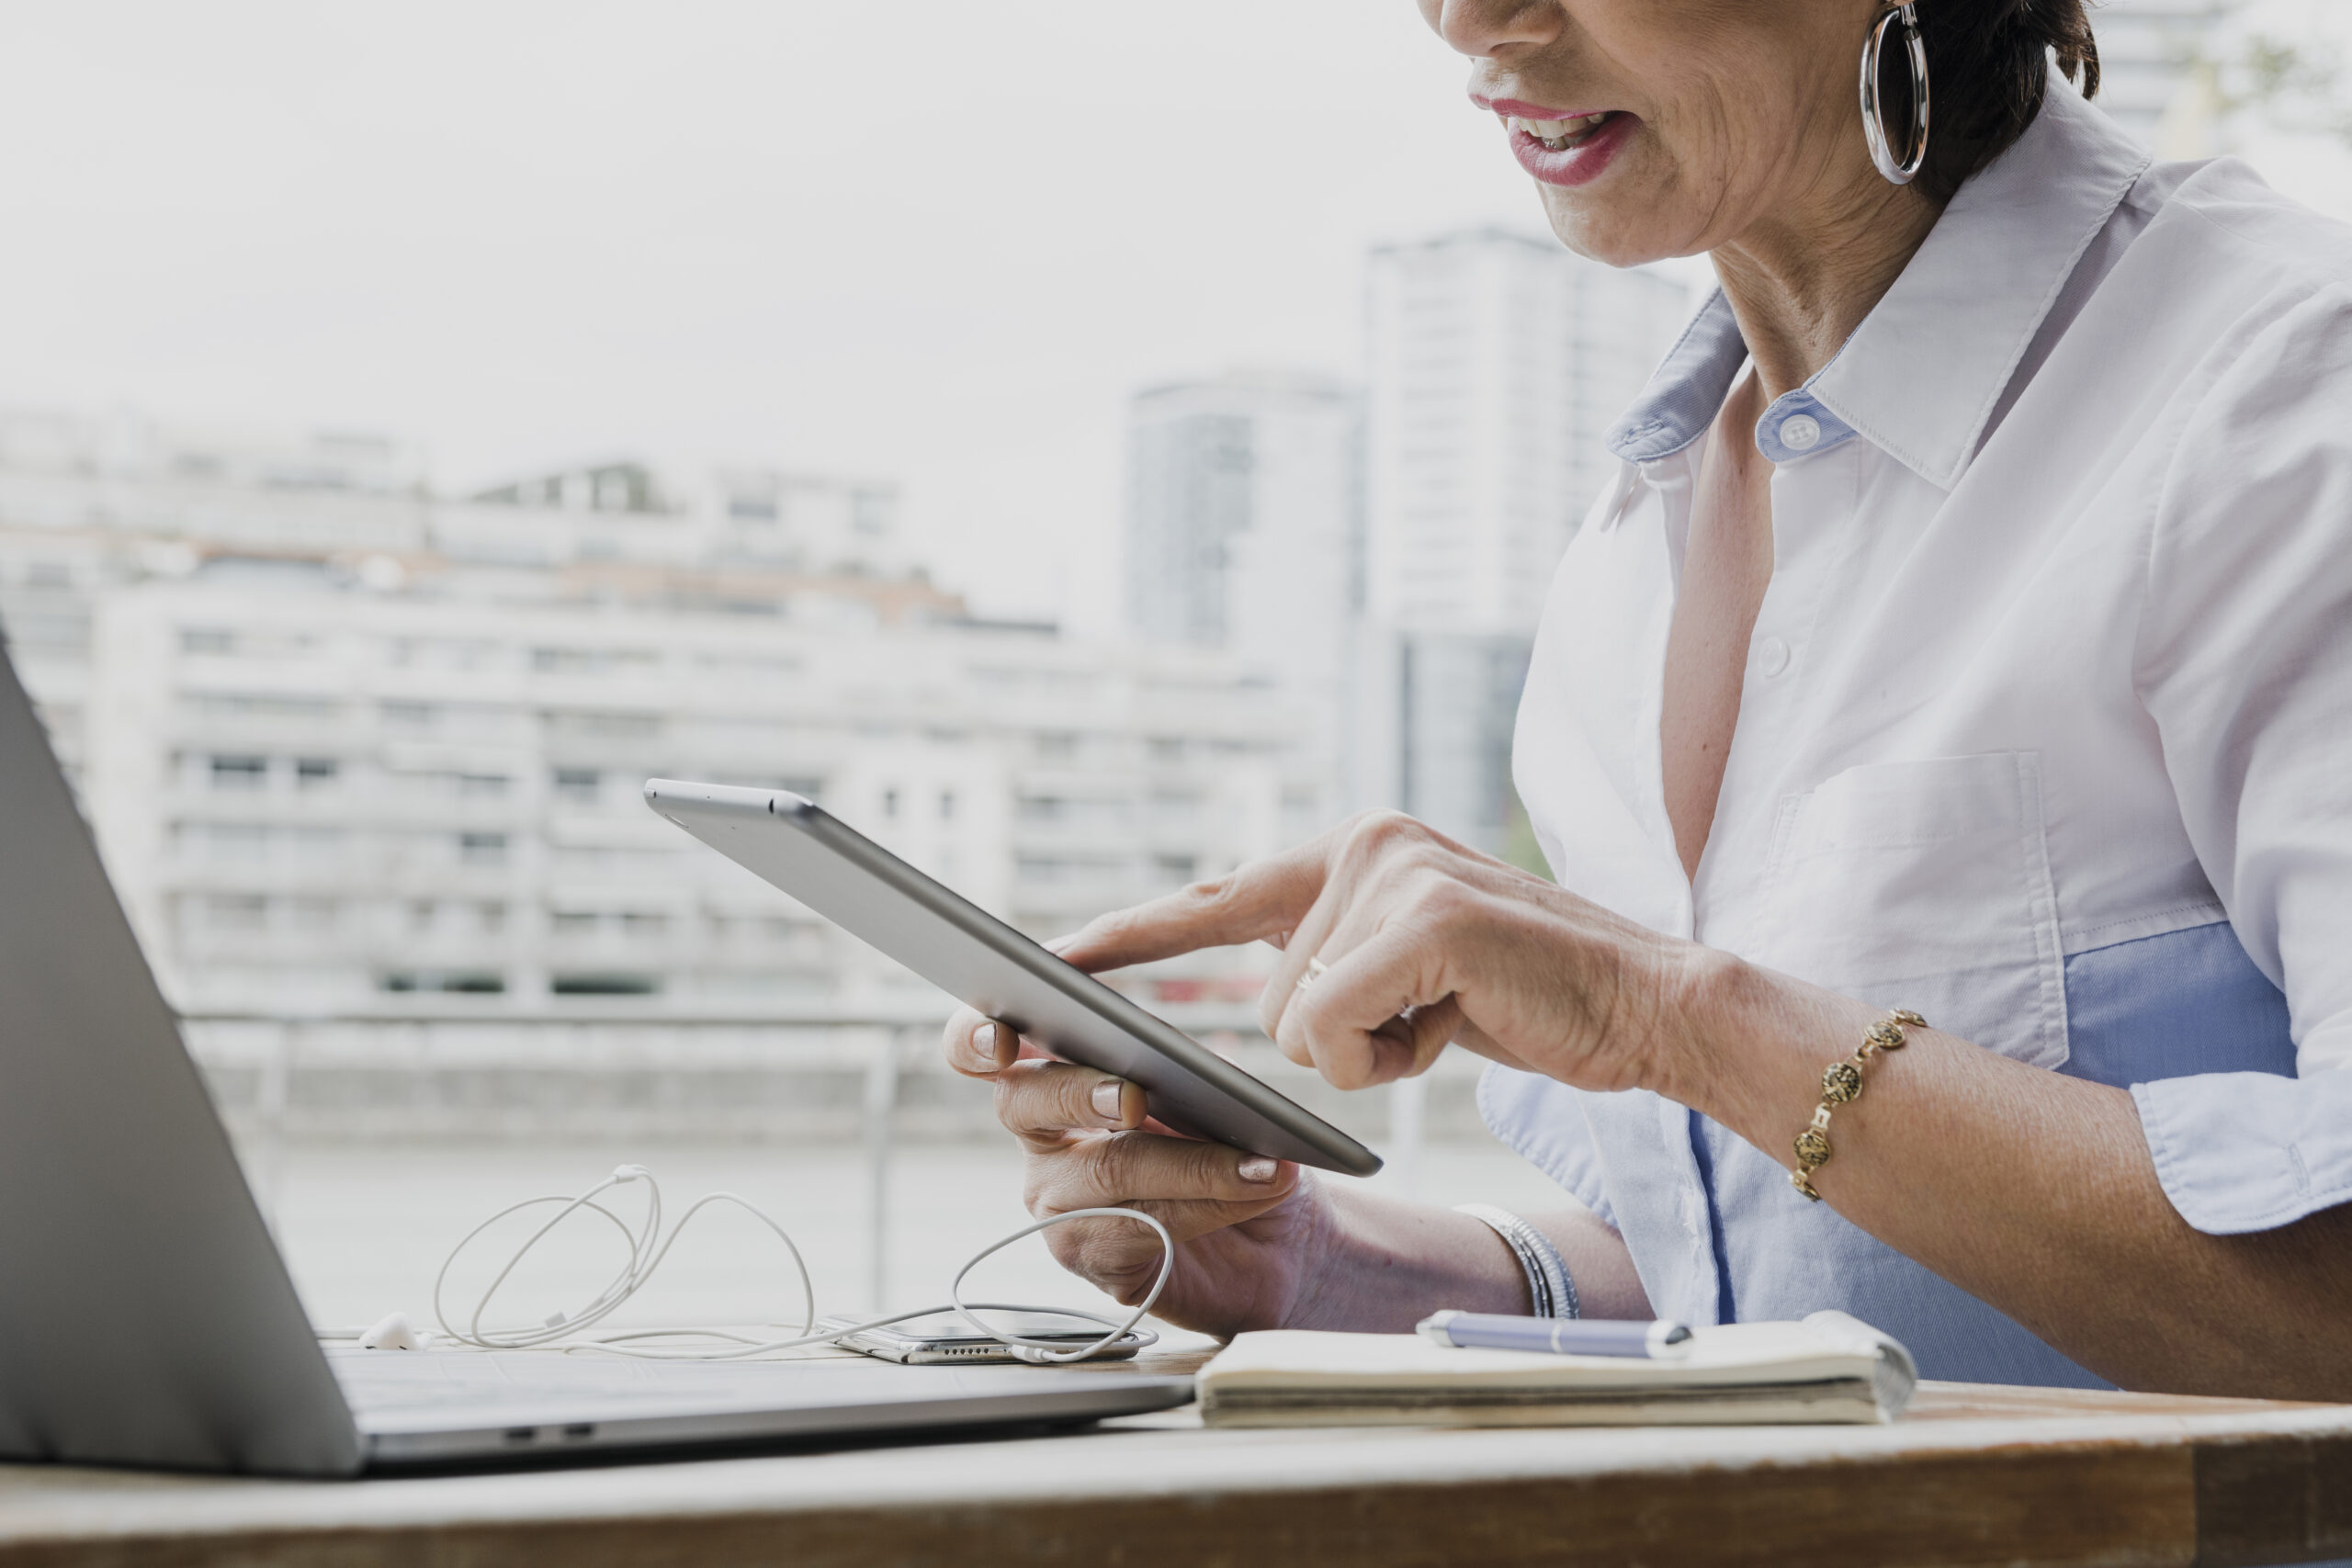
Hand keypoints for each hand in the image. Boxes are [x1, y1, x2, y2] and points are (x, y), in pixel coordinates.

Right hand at [939, 1007, 1337, 1337]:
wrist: (1282, 1237)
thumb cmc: (1237, 1145)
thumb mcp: (1213, 1088)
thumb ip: (1184, 1066)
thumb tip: (1195, 1063)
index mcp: (1052, 1073)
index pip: (978, 1050)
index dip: (972, 1039)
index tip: (1000, 1039)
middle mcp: (1041, 1140)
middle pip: (1024, 1103)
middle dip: (1081, 1092)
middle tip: (1135, 1095)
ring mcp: (1058, 1206)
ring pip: (1105, 1171)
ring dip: (1192, 1161)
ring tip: (1258, 1158)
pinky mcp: (1095, 1260)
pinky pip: (1141, 1229)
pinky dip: (1210, 1203)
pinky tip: (1256, 1189)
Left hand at [1063, 811, 1710, 1097]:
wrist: (1645, 1004)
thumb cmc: (1529, 1000)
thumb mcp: (1412, 972)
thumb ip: (1335, 959)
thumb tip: (1266, 1002)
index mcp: (1356, 849)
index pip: (1218, 895)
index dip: (1132, 935)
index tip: (1052, 960)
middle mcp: (1365, 842)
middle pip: (1266, 997)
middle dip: (1342, 1042)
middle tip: (1432, 1019)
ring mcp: (1394, 873)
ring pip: (1294, 1023)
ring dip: (1372, 1054)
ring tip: (1452, 1015)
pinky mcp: (1421, 918)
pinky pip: (1331, 1031)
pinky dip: (1385, 1060)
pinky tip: (1454, 1024)